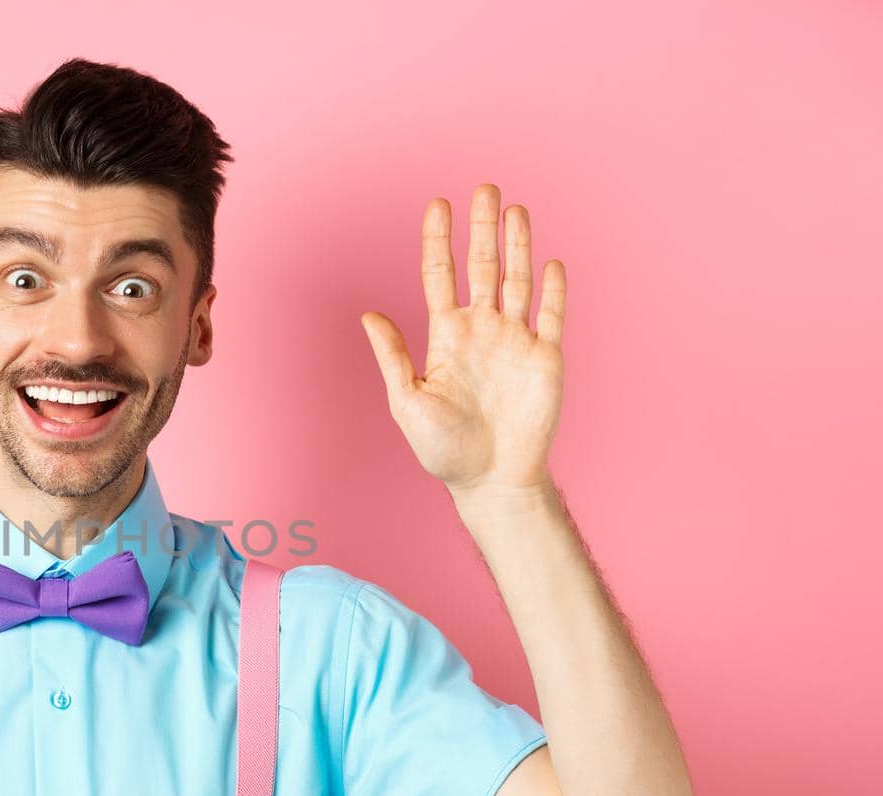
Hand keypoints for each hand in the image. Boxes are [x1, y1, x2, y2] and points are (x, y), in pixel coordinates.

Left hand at [360, 184, 566, 499]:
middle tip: (483, 189)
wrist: (490, 481)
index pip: (441, 276)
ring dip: (517, 245)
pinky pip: (551, 316)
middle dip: (482, 228)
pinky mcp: (546, 359)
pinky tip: (550, 261)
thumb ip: (392, 356)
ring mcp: (516, 342)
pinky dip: (553, 290)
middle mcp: (482, 331)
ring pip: (517, 281)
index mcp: (447, 337)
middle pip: (482, 267)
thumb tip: (367, 314)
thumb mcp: (407, 401)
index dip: (438, 241)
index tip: (436, 205)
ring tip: (515, 208)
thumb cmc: (443, 449)